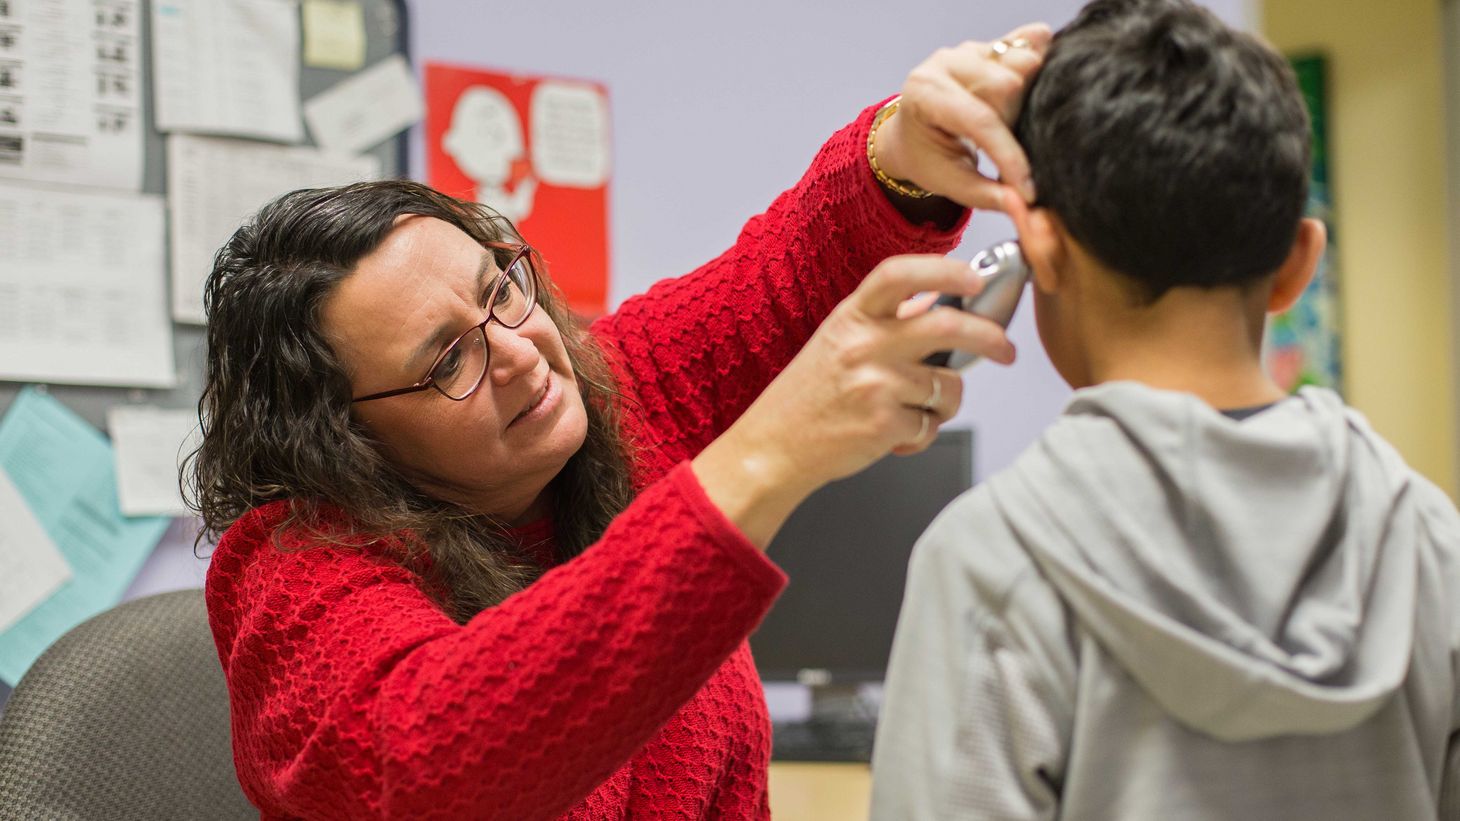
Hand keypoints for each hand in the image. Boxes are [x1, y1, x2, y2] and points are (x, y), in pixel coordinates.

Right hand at [692, 255, 1015, 547]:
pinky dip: (921, 434)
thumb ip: (886, 322)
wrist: (773, 446)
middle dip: (990, 337)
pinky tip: (891, 434)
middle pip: (947, 326)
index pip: (900, 274)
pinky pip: (931, 425)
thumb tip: (937, 301)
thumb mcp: (839, 342)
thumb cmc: (808, 396)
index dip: (944, 269)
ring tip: (914, 410)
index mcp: (852, 316)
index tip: (975, 277)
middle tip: (1005, 349)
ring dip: (946, 402)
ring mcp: (875, 384)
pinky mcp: (884, 424)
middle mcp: (864, 344)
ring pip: (949, 385)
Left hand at [872, 23, 1052, 210]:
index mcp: (925, 93)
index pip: (979, 120)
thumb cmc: (927, 158)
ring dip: (1030, 97)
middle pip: (1006, 85)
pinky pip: (1030, 42)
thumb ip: (987, 196)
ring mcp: (969, 49)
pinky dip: (1042, 62)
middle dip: (1018, 123)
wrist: (912, 134)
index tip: (1031, 189)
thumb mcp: (949, 183)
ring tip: (1018, 123)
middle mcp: (946, 62)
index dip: (1010, 155)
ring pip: (1023, 63)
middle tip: (1016, 147)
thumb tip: (1026, 209)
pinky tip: (1040, 87)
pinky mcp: (991, 45)